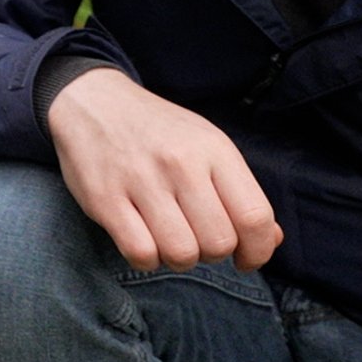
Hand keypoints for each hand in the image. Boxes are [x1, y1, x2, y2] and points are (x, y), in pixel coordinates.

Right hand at [46, 68, 282, 272]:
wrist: (91, 101)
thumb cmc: (157, 132)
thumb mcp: (206, 146)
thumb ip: (239, 192)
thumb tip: (269, 240)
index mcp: (213, 149)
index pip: (254, 216)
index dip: (257, 251)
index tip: (245, 259)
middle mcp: (180, 163)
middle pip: (218, 242)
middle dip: (212, 253)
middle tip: (195, 237)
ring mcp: (140, 181)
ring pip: (181, 253)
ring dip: (178, 258)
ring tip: (168, 238)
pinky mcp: (104, 199)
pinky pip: (141, 254)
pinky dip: (146, 258)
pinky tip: (143, 239)